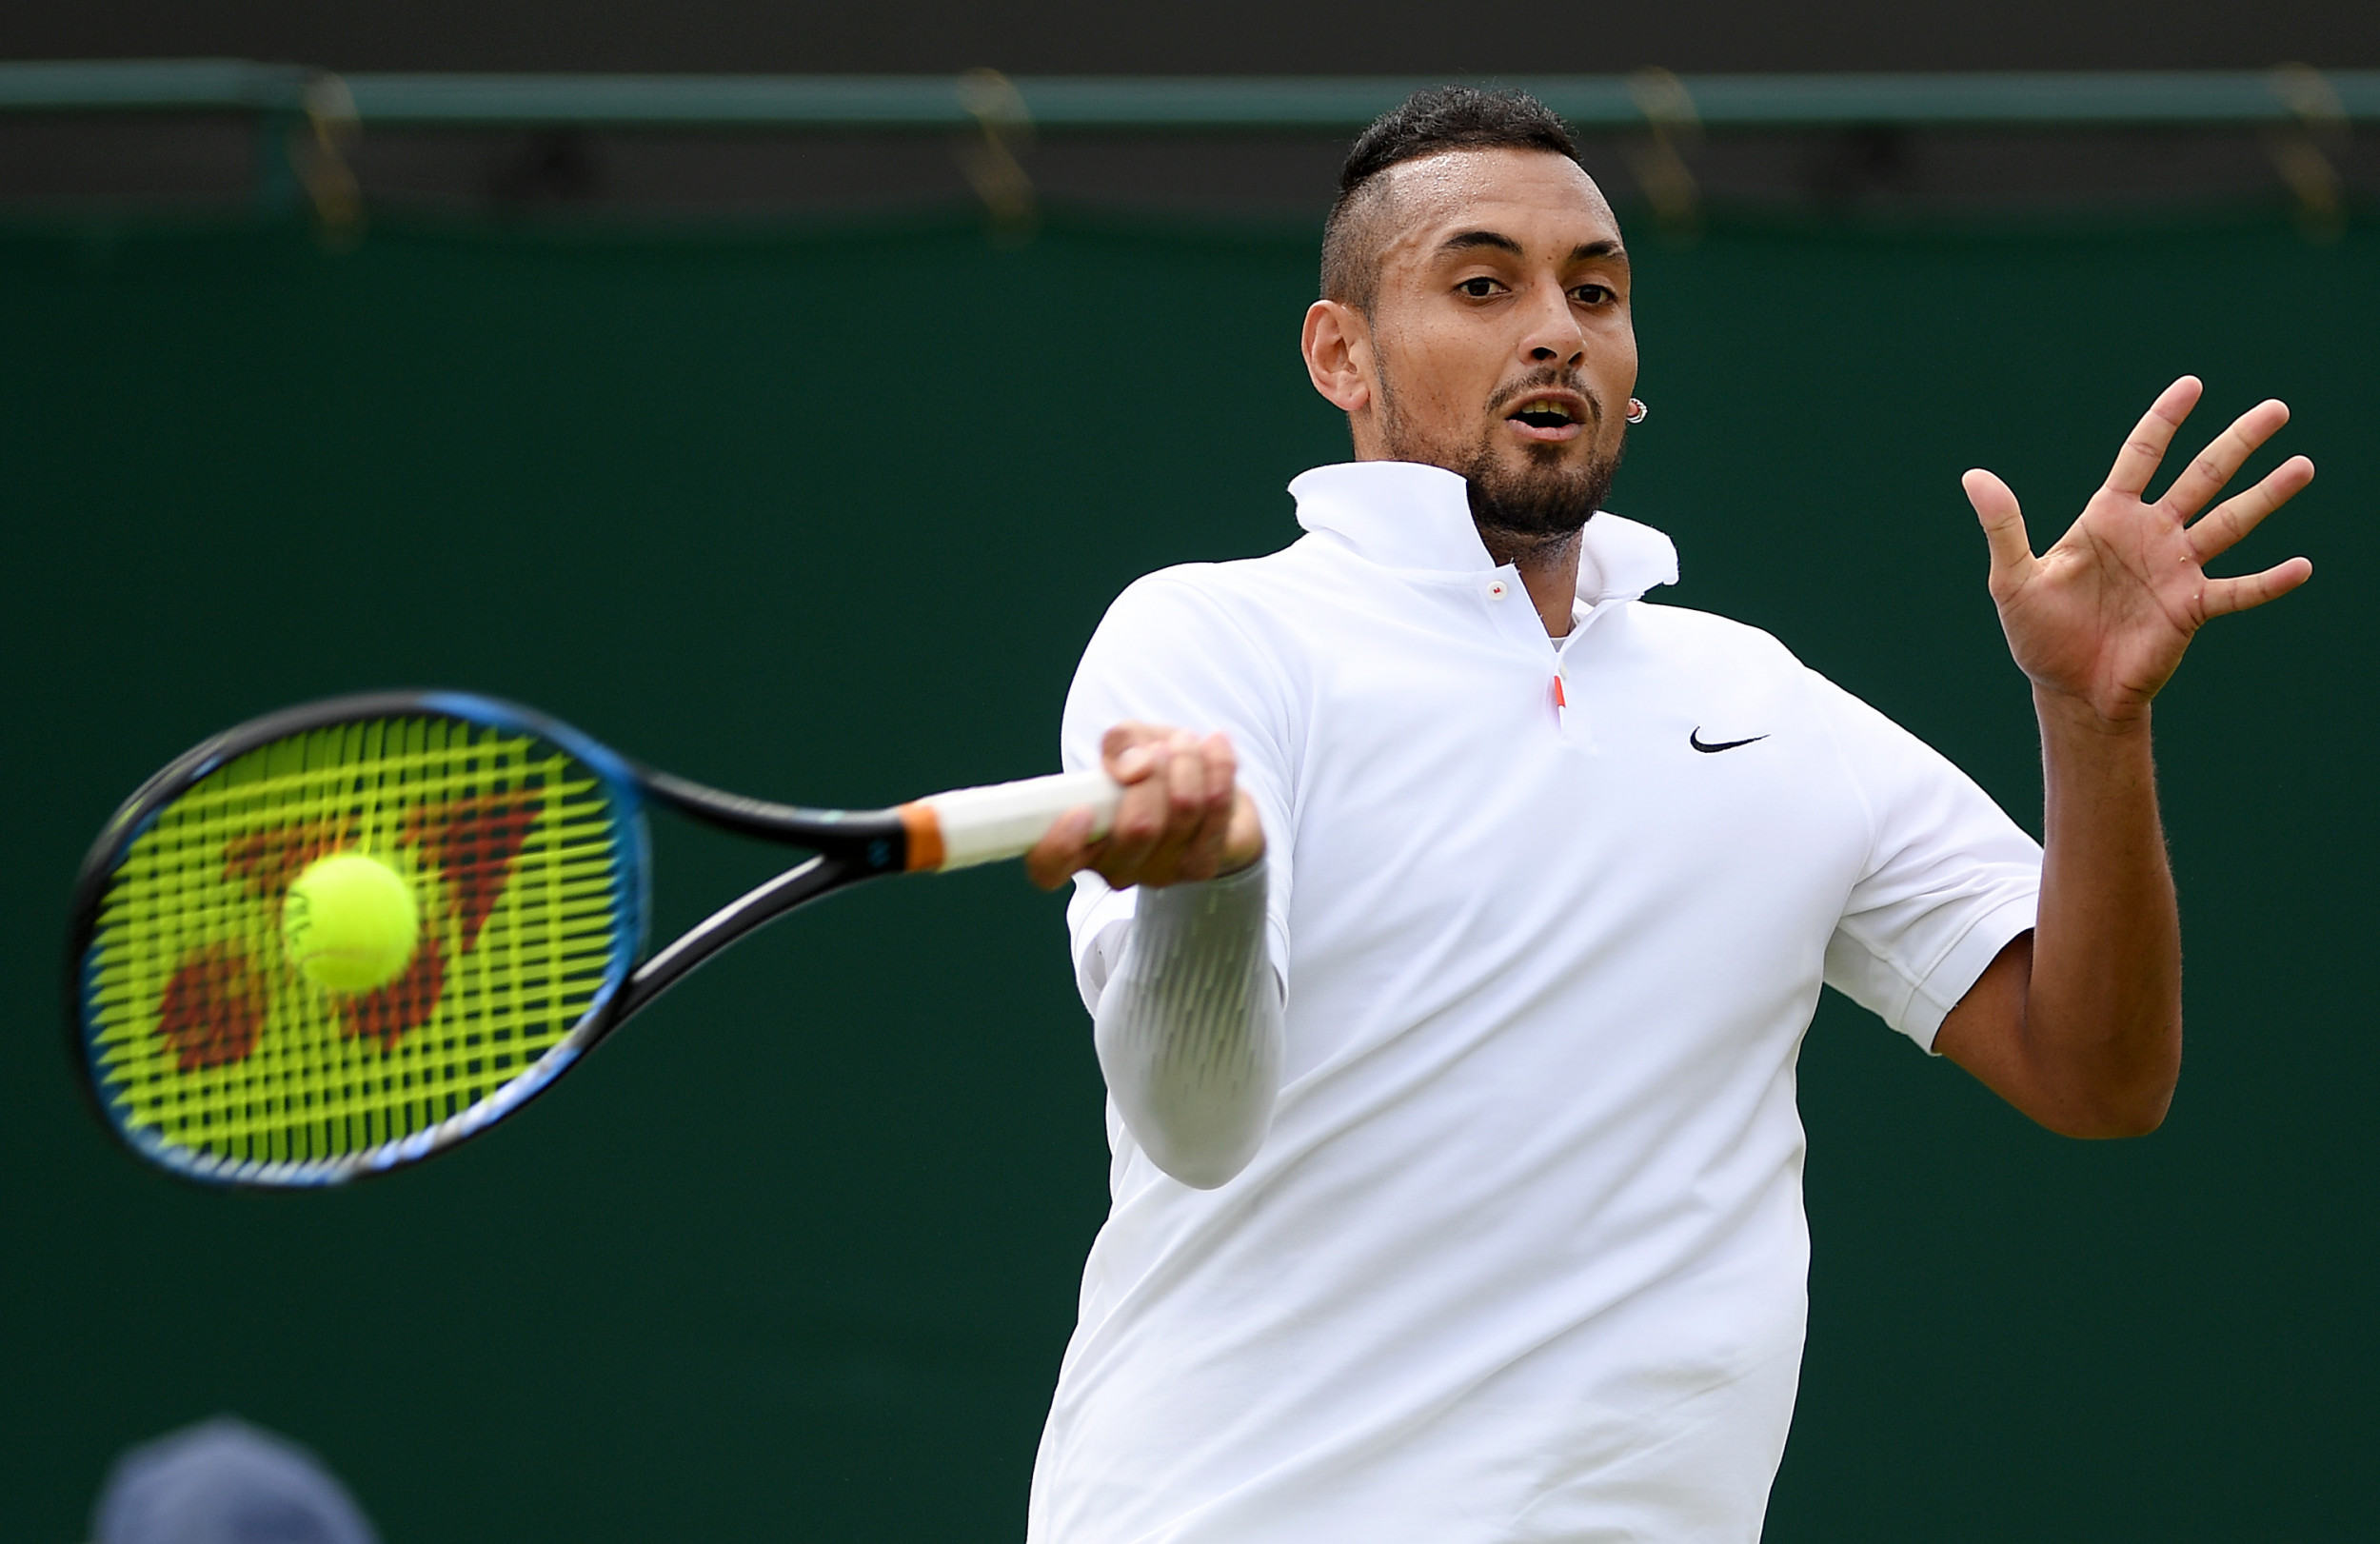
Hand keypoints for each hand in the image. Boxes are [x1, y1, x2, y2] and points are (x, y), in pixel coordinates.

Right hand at [1024, 722, 1265, 891]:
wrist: (1206, 795)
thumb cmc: (1152, 773)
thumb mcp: (1126, 745)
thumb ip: (1119, 743)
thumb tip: (1133, 766)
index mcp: (1079, 843)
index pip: (1049, 868)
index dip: (1059, 845)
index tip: (1080, 810)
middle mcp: (1116, 867)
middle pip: (1137, 827)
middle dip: (1153, 771)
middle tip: (1157, 749)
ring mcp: (1162, 872)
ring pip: (1183, 810)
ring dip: (1187, 761)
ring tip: (1185, 743)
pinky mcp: (1203, 865)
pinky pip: (1217, 807)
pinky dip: (1218, 766)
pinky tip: (1215, 748)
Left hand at [1964, 376, 2313, 726]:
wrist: (2067, 689)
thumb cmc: (2038, 632)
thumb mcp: (2013, 578)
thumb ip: (2003, 526)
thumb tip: (1972, 476)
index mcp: (2108, 517)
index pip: (2142, 456)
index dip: (2165, 420)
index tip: (2193, 385)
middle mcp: (2151, 534)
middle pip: (2202, 477)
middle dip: (2238, 443)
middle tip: (2276, 409)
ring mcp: (2176, 569)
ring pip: (2230, 523)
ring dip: (2266, 496)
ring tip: (2303, 465)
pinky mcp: (2191, 609)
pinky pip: (2237, 590)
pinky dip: (2269, 581)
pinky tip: (2303, 566)